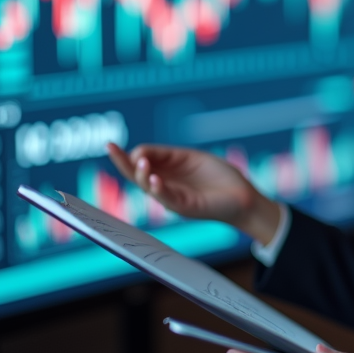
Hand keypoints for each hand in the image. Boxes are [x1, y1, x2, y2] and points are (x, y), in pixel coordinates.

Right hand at [106, 142, 280, 242]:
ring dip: (143, 174)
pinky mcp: (185, 207)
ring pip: (149, 187)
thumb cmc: (218, 176)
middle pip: (137, 175)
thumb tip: (141, 152)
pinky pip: (168, 198)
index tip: (114, 144)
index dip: (129, 153)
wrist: (243, 196)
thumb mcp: (190, 158)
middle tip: (110, 148)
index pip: (141, 162)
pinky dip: (159, 189)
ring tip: (141, 162)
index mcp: (166, 172)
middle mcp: (165, 186)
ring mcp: (174, 197)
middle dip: (122, 162)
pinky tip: (155, 180)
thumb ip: (167, 155)